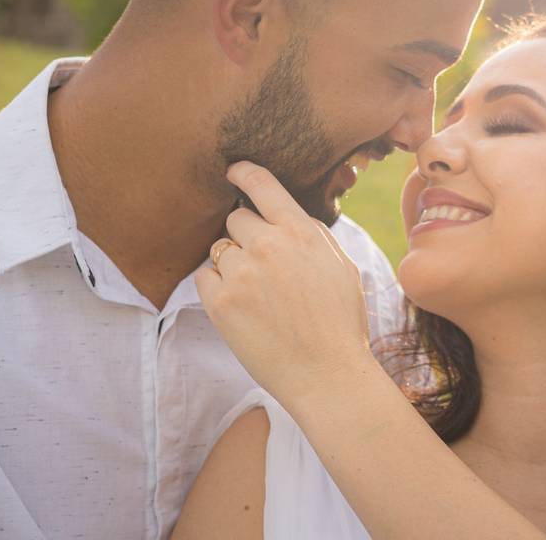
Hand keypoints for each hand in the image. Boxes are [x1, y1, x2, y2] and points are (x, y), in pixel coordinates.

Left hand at [195, 161, 374, 406]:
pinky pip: (204, 277)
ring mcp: (241, 273)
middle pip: (235, 218)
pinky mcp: (220, 303)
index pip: (261, 184)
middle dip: (245, 237)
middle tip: (263, 268)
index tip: (232, 171)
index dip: (242, 172)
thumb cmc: (340, 322)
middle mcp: (268, 245)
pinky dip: (217, 288)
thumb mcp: (341, 265)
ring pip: (220, 250)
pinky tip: (243, 308)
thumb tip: (283, 214)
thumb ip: (311, 234)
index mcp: (301, 231)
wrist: (327, 374)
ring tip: (259, 296)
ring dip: (233, 266)